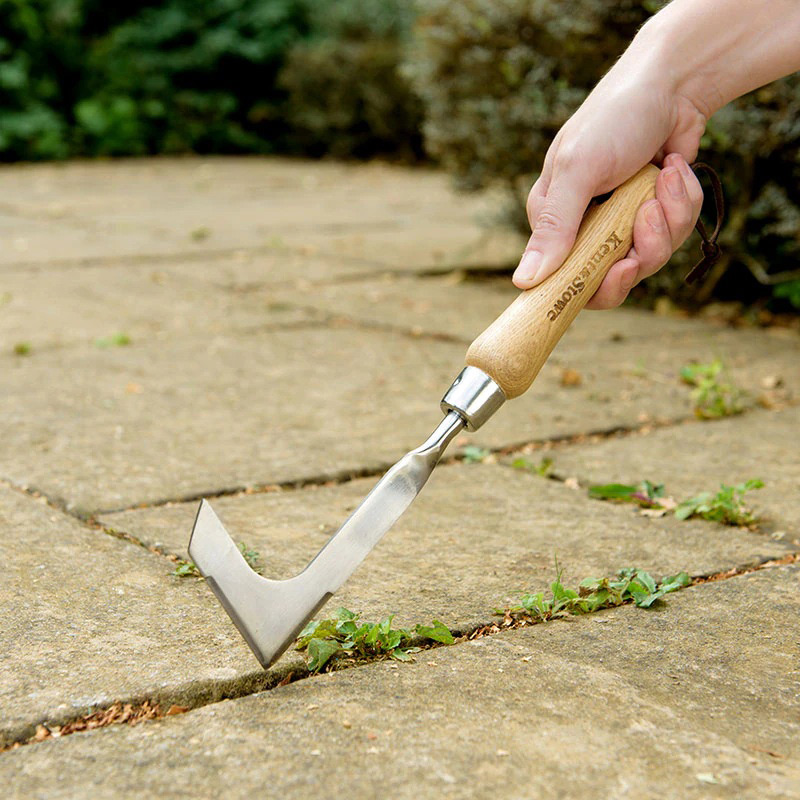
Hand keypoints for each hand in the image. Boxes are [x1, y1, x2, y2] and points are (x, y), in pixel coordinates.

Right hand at [512, 37, 705, 307]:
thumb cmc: (615, 117)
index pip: (563, 280)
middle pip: (613, 279)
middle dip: (642, 251)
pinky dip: (682, 202)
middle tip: (649, 217)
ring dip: (668, 219)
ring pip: (650, 257)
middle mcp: (585, 229)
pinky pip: (675, 234)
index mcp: (554, 222)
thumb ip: (554, 228)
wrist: (673, 83)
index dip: (593, 286)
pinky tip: (675, 169)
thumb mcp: (578, 170)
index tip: (621, 270)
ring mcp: (622, 225)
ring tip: (666, 176)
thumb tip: (522, 282)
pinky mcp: (655, 217)